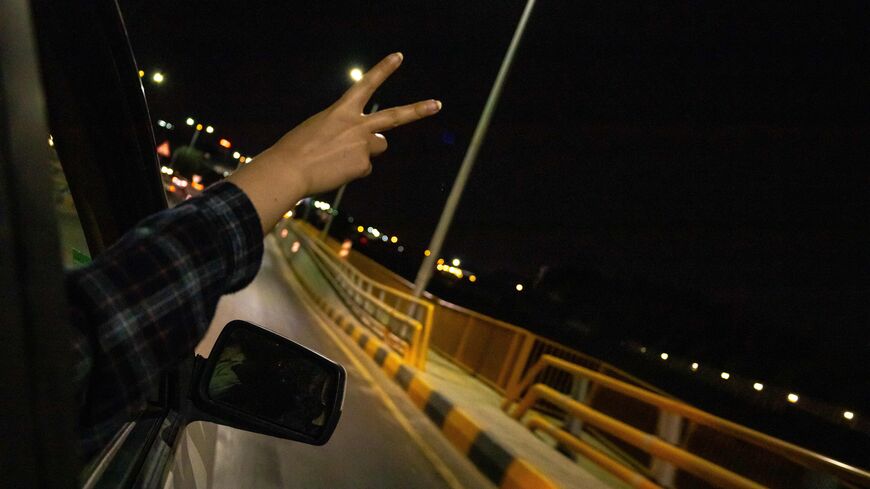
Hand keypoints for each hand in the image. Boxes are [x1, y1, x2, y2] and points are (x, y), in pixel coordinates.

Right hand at [227, 52, 440, 233]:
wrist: (290, 169)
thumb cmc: (297, 148)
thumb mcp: (320, 127)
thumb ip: (345, 130)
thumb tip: (366, 147)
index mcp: (342, 110)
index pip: (366, 85)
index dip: (383, 69)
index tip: (398, 57)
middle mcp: (358, 125)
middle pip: (394, 117)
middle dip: (417, 110)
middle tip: (437, 104)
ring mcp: (363, 146)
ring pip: (377, 147)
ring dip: (366, 151)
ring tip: (339, 157)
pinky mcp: (363, 165)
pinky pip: (364, 168)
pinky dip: (351, 171)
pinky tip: (334, 171)